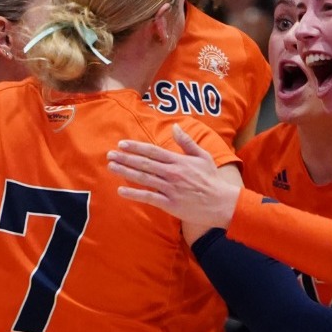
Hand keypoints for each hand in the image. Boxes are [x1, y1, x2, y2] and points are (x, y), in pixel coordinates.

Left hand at [107, 124, 240, 235]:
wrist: (221, 203)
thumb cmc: (211, 179)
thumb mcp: (202, 156)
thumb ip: (187, 142)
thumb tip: (175, 127)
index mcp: (178, 161)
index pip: (152, 151)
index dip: (136, 147)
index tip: (121, 144)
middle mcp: (172, 173)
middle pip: (144, 164)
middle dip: (125, 158)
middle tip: (109, 155)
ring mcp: (170, 189)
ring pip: (143, 178)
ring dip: (125, 172)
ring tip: (111, 167)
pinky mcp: (169, 204)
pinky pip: (148, 197)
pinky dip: (134, 194)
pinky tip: (121, 190)